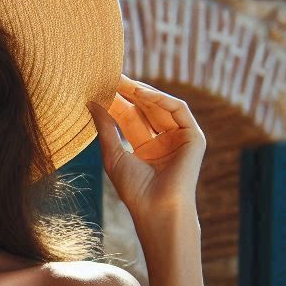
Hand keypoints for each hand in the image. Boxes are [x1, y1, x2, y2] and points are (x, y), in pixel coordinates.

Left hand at [87, 74, 205, 228]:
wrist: (157, 209)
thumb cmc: (134, 190)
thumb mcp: (114, 155)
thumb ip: (105, 128)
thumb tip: (92, 103)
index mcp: (145, 149)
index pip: (129, 118)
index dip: (116, 103)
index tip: (101, 88)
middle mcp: (163, 141)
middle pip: (144, 110)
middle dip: (128, 93)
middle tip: (111, 76)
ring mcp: (179, 138)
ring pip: (160, 107)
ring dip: (142, 93)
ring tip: (123, 81)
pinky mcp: (193, 137)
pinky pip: (178, 110)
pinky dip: (161, 99)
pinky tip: (142, 93)